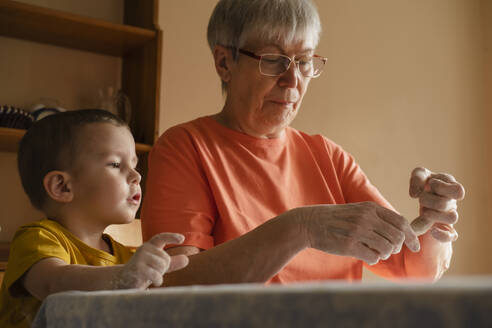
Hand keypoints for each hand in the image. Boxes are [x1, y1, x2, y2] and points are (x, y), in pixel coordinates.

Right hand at [114, 232, 188, 288]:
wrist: (124, 282)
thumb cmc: (143, 273)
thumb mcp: (158, 266)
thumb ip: (172, 263)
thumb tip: (186, 259)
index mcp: (149, 246)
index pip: (161, 237)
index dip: (172, 237)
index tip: (182, 239)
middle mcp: (144, 249)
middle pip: (165, 258)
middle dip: (164, 268)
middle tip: (154, 273)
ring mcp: (139, 257)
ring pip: (161, 265)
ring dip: (160, 275)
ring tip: (151, 277)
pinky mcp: (137, 268)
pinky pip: (155, 274)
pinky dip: (158, 280)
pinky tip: (153, 282)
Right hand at [302, 202, 419, 264]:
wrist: (309, 223)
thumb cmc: (335, 219)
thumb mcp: (357, 210)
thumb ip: (377, 217)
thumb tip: (401, 231)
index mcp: (370, 208)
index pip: (401, 222)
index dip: (411, 236)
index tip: (415, 246)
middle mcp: (366, 218)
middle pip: (397, 237)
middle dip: (397, 247)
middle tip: (389, 250)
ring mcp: (357, 231)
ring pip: (387, 249)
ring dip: (384, 254)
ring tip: (375, 252)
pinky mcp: (349, 245)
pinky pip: (373, 257)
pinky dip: (372, 259)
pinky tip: (364, 254)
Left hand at [409, 167, 464, 241]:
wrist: (423, 196)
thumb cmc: (423, 182)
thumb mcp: (419, 174)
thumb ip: (417, 178)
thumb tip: (415, 195)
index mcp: (451, 187)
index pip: (457, 190)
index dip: (441, 187)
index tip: (431, 184)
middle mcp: (453, 201)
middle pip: (446, 203)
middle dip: (428, 200)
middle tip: (421, 198)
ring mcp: (450, 215)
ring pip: (453, 218)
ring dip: (434, 215)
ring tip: (424, 211)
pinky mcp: (446, 228)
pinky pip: (451, 236)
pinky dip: (442, 235)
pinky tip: (432, 231)